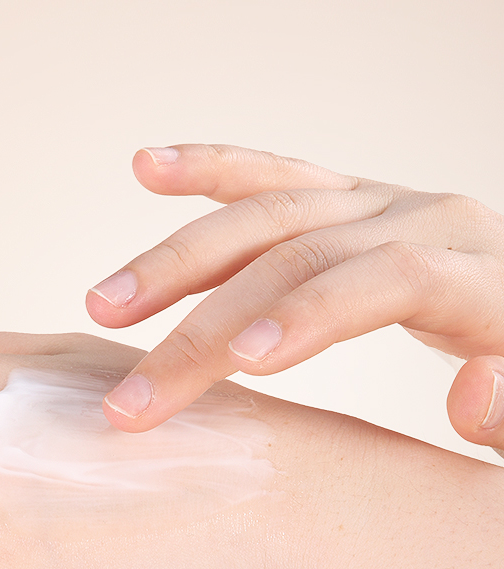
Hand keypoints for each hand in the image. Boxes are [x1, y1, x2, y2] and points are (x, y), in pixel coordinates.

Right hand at [86, 144, 503, 449]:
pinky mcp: (347, 198)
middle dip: (205, 324)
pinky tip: (148, 166)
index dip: (310, 314)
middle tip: (133, 395)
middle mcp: (423, 220)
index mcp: (482, 274)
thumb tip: (470, 399)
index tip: (241, 364)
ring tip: (105, 304)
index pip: (386, 278)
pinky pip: (272, 174)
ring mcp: (378, 203)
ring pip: (265, 214)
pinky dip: (207, 168)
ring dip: (176, 258)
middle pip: (299, 254)